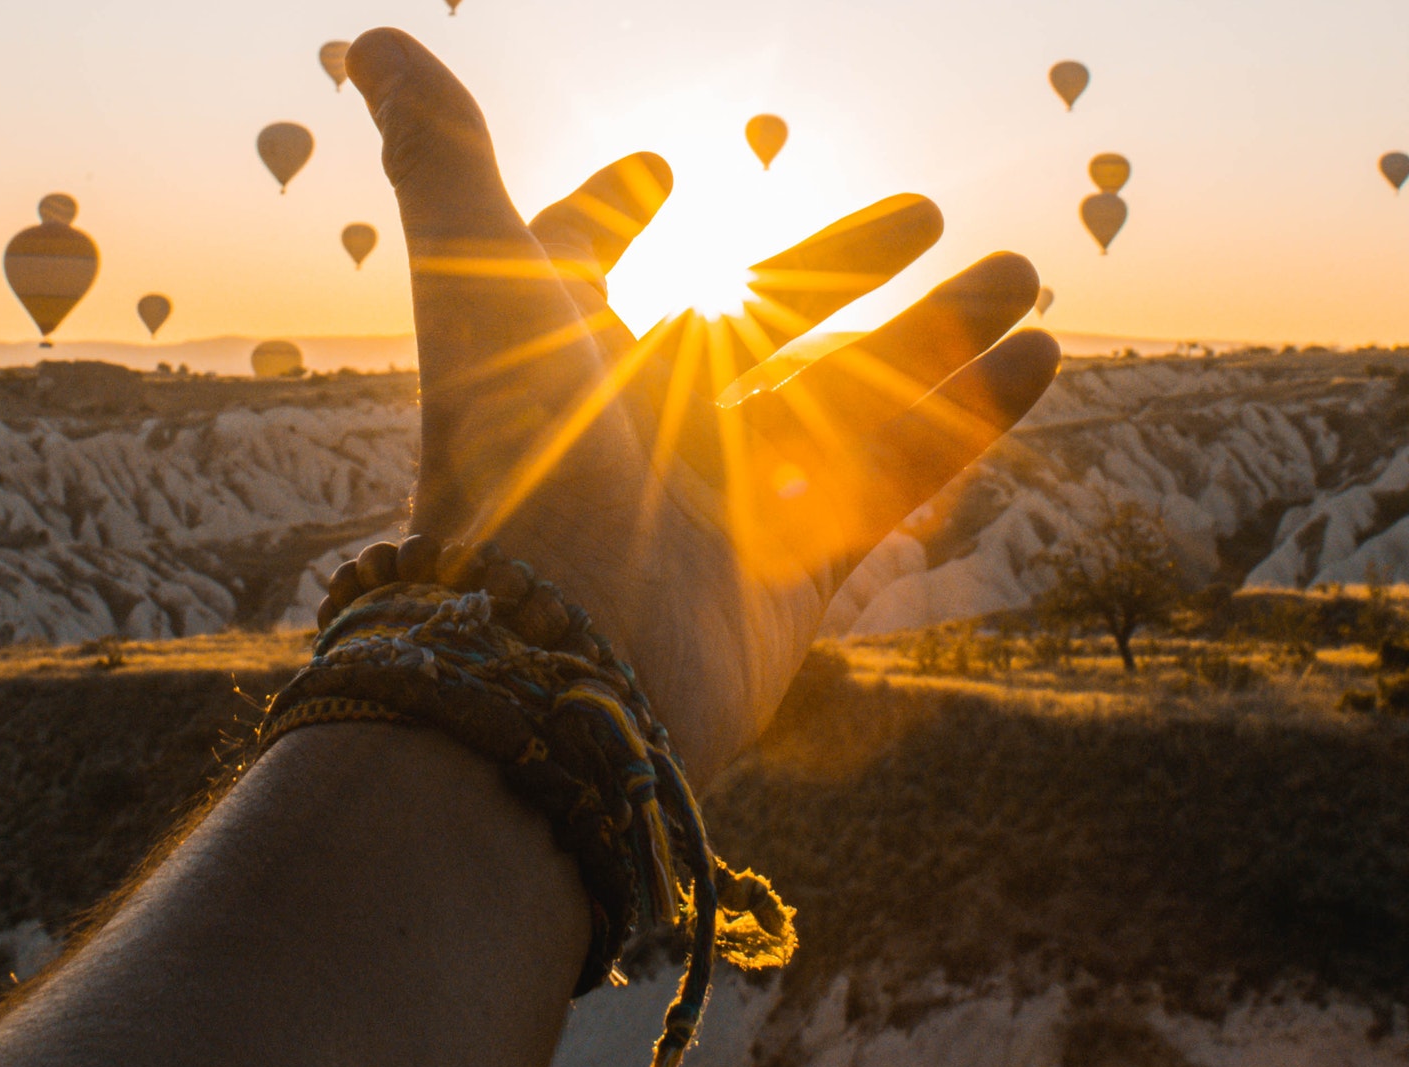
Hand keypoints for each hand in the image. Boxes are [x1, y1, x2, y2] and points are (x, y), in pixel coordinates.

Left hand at [348, 29, 1059, 775]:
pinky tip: (1039, 356)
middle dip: (838, 269)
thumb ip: (445, 161)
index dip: (606, 218)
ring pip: (844, 403)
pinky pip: (889, 485)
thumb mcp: (482, 284)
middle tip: (923, 211)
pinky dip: (964, 421)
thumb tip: (369, 38)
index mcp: (562, 362)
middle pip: (752, 331)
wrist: (559, 662)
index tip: (656, 171)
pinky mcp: (792, 580)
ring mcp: (722, 508)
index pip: (581, 271)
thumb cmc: (516, 459)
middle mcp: (640, 433)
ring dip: (934, 338)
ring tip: (1021, 272)